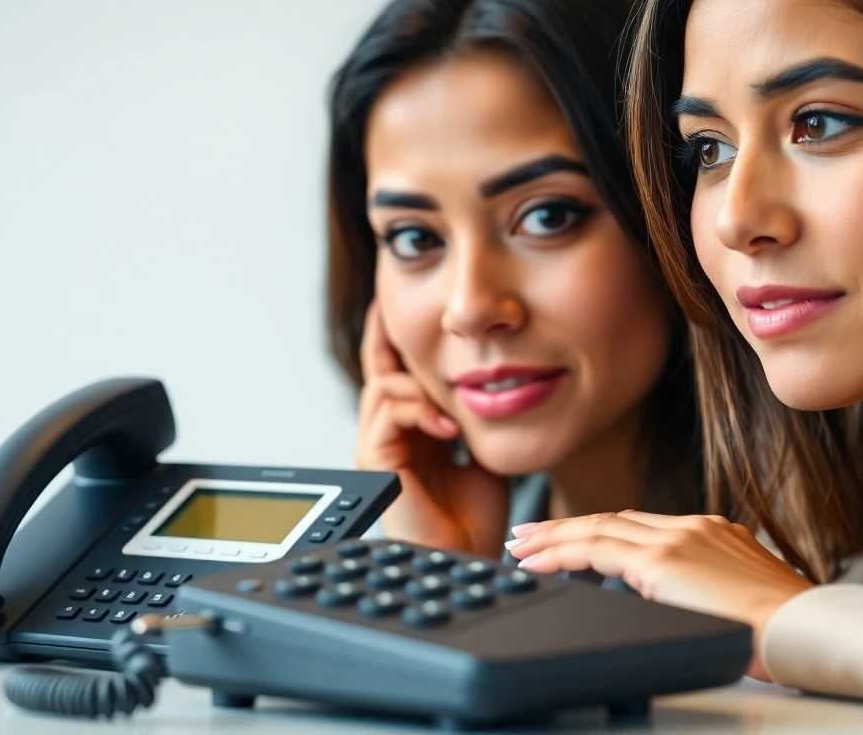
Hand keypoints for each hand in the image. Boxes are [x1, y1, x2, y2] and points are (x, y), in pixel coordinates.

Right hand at [355, 302, 510, 556]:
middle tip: (394, 305)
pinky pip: (387, 415)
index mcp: (412, 432)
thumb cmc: (477, 519)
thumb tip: (488, 383)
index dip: (399, 340)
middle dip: (388, 336)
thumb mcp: (481, 453)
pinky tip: (447, 426)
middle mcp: (390, 436)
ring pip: (383, 386)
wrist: (469, 558)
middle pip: (380, 370)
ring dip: (417, 381)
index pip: (400, 375)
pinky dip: (418, 410)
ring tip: (449, 397)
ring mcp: (379, 448)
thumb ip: (473, 418)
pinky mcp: (374, 462)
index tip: (405, 307)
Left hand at [504, 511, 813, 680]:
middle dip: (566, 528)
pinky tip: (538, 562)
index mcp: (713, 534)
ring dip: (554, 537)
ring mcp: (678, 540)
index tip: (570, 538)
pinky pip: (596, 550)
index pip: (640, 526)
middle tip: (529, 537)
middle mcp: (692, 527)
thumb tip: (681, 609)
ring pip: (598, 528)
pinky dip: (561, 552)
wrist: (804, 630)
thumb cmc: (784, 633)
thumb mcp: (740, 602)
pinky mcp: (663, 562)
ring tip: (522, 548)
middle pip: (613, 520)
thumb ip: (705, 594)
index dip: (599, 530)